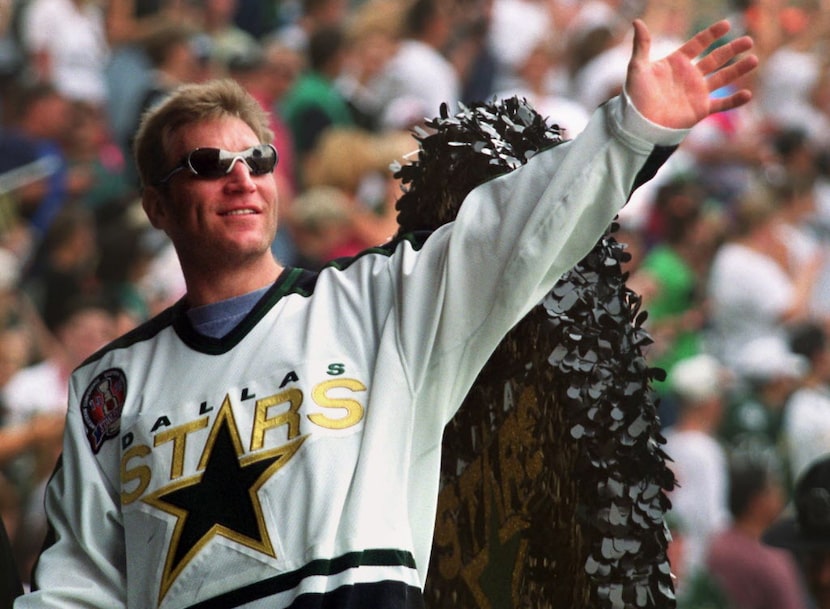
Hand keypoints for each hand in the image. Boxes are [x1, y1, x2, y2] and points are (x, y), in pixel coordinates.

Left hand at [626, 19, 757, 128]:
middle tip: (748, 41)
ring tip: (754, 59)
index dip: (712, 34)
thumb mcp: (637, 68)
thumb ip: (641, 45)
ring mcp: (697, 92)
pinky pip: (721, 104)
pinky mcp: (700, 110)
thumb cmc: (636, 97)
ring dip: (739, 69)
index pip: (698, 44)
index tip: (726, 25)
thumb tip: (637, 22)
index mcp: (676, 63)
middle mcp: (689, 76)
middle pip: (716, 58)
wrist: (639, 125)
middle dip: (732, 49)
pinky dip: (734, 101)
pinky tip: (747, 94)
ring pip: (723, 78)